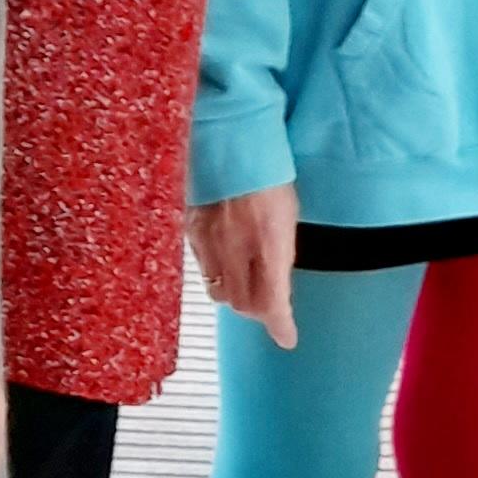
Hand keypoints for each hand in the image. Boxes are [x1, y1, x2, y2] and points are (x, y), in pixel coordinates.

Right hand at [190, 183, 298, 346]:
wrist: (228, 139)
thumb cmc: (267, 171)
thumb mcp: (287, 213)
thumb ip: (281, 252)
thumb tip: (278, 284)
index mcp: (269, 240)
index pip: (272, 300)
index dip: (279, 325)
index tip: (287, 338)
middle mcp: (237, 246)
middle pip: (243, 304)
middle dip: (258, 311)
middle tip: (268, 308)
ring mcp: (209, 241)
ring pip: (220, 292)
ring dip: (235, 295)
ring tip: (247, 283)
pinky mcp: (190, 232)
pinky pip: (203, 269)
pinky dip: (216, 274)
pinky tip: (225, 261)